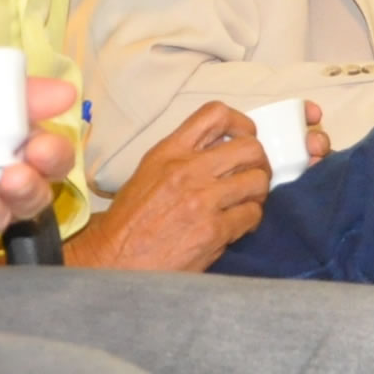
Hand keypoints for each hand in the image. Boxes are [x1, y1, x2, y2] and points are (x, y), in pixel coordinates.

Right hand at [65, 100, 271, 270]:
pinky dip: (251, 220)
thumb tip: (222, 154)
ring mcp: (202, 200)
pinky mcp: (213, 230)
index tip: (246, 137)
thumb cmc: (129, 220)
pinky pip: (252, 214)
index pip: (216, 114)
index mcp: (169, 151)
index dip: (242, 123)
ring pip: (258, 181)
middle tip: (253, 175)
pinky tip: (239, 226)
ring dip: (258, 192)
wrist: (114, 259)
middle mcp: (188, 170)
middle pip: (249, 148)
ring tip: (247, 202)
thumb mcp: (148, 172)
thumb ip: (183, 157)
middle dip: (259, 162)